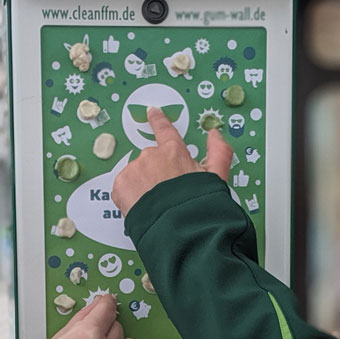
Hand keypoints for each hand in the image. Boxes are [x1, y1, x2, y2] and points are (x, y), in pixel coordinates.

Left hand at [111, 107, 233, 213]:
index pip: (165, 130)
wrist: (178, 226)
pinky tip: (143, 208)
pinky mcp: (121, 185)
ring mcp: (134, 169)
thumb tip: (215, 134)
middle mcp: (152, 156)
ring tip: (155, 205)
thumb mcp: (216, 177)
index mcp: (174, 152)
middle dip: (155, 175)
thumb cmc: (198, 204)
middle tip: (165, 195)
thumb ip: (219, 152)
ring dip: (143, 187)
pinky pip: (123, 189)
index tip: (152, 112)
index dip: (158, 120)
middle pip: (151, 162)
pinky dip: (130, 198)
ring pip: (136, 175)